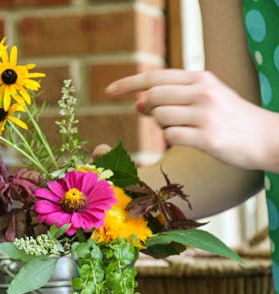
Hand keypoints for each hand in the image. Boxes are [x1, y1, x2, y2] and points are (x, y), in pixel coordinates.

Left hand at [105, 69, 278, 171]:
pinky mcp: (208, 137)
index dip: (128, 83)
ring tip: (183, 128)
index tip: (109, 91)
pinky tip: (189, 139)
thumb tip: (139, 103)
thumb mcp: (205, 97)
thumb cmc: (228, 118)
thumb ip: (173, 97)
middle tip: (154, 116)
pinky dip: (172, 139)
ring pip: (160, 117)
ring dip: (163, 126)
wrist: (266, 137)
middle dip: (148, 108)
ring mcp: (206, 114)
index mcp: (200, 78)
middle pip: (153, 96)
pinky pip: (171, 136)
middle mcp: (202, 92)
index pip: (155, 76)